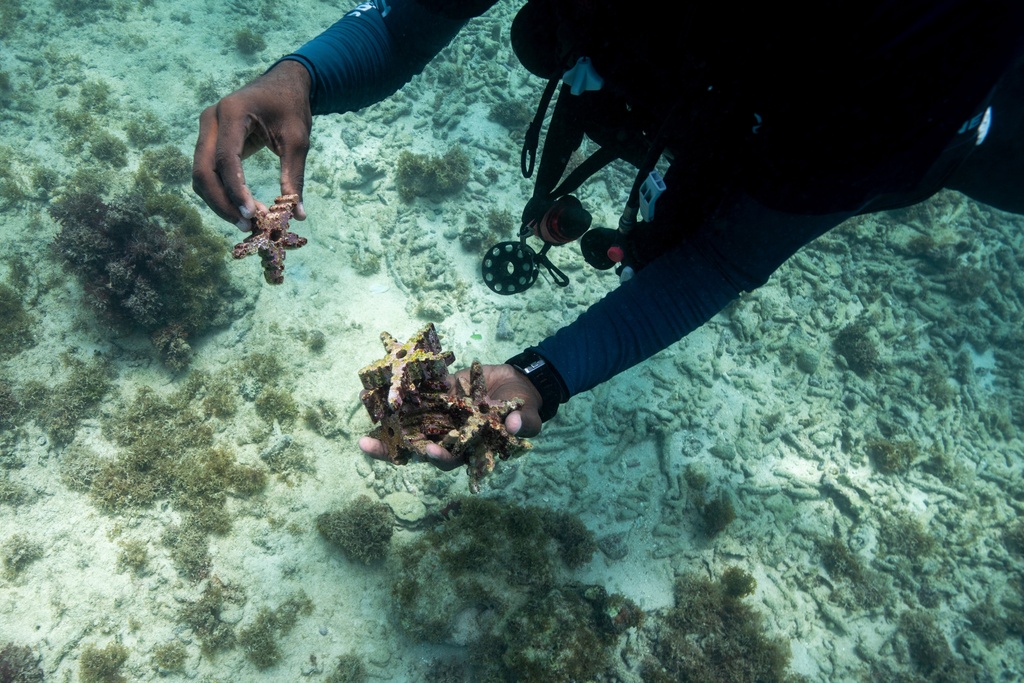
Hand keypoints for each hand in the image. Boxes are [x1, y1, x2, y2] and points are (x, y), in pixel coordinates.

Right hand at [192, 60, 312, 227]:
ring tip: (247, 221)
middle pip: (202, 170)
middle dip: (221, 202)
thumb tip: (297, 214)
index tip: (250, 214)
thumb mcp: (298, 139)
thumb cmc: (291, 107)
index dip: (235, 189)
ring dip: (219, 201)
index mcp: (231, 112)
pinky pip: (206, 171)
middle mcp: (210, 119)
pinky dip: (220, 192)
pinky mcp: (208, 139)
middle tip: (246, 225)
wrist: (283, 83)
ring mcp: (205, 129)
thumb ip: (294, 176)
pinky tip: (241, 207)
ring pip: (200, 174)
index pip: (225, 158)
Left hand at [358, 363, 543, 469]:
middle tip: (368, 445)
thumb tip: (516, 426)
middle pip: (417, 444)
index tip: (429, 451)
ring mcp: (440, 414)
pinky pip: (416, 390)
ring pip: (410, 418)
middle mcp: (448, 434)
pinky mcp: (438, 393)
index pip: (449, 458)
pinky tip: (380, 379)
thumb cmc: (524, 408)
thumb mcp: (528, 416)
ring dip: (386, 415)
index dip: (438, 456)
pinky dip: (400, 386)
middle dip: (392, 446)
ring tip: (364, 405)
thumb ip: (523, 423)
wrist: (518, 385)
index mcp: (468, 447)